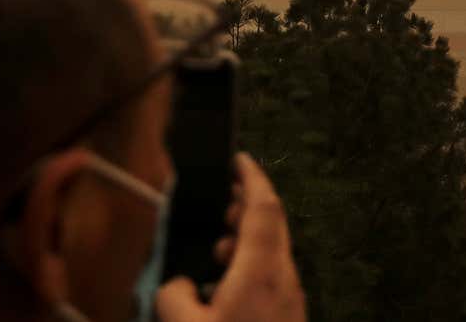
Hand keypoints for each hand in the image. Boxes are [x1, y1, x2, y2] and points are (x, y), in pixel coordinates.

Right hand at [156, 153, 305, 321]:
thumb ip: (173, 296)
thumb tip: (178, 283)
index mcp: (263, 270)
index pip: (264, 208)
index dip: (252, 178)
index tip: (239, 159)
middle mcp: (285, 277)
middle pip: (272, 225)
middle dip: (247, 207)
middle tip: (221, 205)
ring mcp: (291, 296)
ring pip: (271, 252)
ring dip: (246, 241)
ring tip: (218, 251)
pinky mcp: (288, 313)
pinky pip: (270, 276)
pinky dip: (249, 266)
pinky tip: (224, 288)